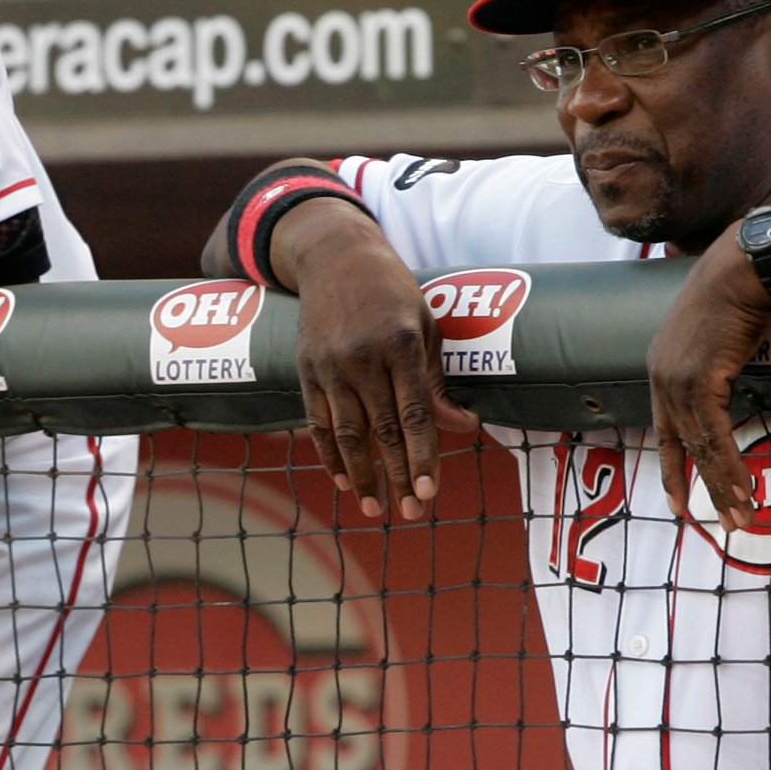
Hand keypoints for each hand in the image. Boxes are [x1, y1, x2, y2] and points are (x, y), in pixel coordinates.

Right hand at [292, 228, 475, 520]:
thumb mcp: (425, 327)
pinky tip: (344, 482)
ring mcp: (330, 366)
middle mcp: (363, 358)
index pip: (415, 414)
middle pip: (383, 431)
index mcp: (400, 345)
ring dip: (363, 476)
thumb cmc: (392, 292)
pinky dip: (330, 456)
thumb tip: (464, 427)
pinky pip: (318, 423)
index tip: (430, 492)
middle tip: (412, 513)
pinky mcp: (306, 371)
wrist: (334, 256)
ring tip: (376, 508)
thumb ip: (437, 382)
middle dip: (399, 475)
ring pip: (347, 434)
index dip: (423, 457)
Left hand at [646, 224, 770, 527]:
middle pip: (684, 447)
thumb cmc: (737, 291)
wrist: (744, 265)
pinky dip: (730, 466)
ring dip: (724, 485)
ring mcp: (677, 380)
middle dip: (705, 488)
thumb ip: (713, 362)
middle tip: (725, 521)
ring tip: (741, 515)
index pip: (666, 431)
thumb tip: (727, 376)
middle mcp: (662, 378)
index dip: (673, 470)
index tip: (678, 502)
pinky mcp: (700, 381)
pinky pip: (716, 436)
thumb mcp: (716, 333)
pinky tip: (745, 488)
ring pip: (701, 448)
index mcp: (661, 370)